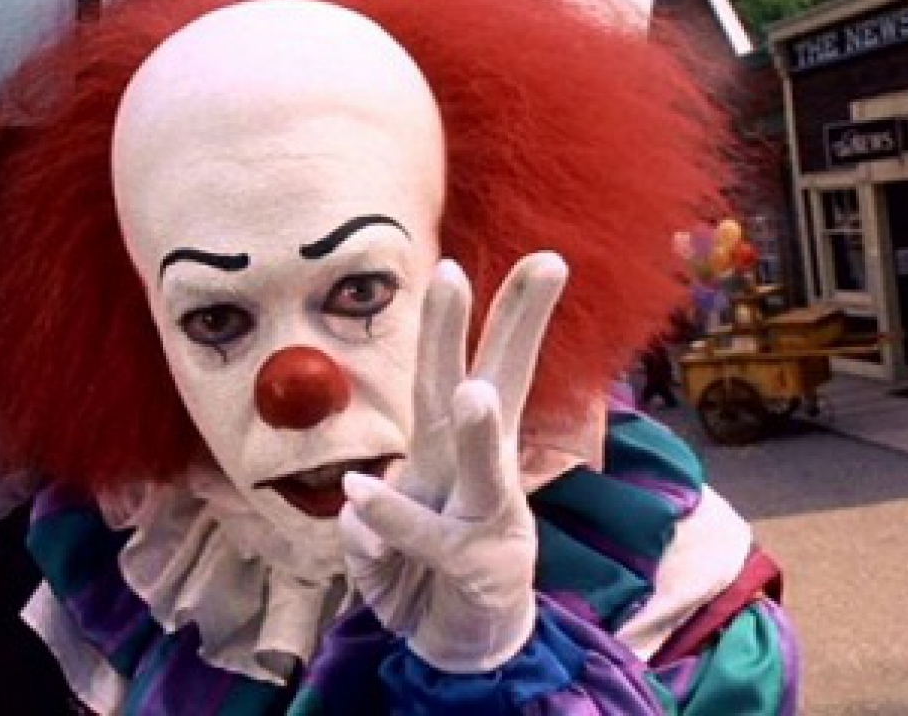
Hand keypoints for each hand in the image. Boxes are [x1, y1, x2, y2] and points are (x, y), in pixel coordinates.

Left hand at [339, 252, 568, 672]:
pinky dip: (393, 520)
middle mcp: (479, 473)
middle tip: (545, 261)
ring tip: (473, 392)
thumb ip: (373, 516)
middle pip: (499, 388)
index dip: (459, 321)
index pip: (458, 373)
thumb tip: (363, 501)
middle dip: (518, 324)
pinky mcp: (480, 566)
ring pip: (483, 470)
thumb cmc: (423, 576)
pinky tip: (361, 499)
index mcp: (452, 451)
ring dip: (476, 433)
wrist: (459, 646)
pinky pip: (427, 539)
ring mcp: (489, 517)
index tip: (453, 262)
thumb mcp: (382, 538)